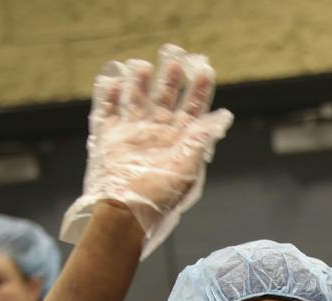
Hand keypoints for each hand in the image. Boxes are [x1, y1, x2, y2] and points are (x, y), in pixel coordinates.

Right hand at [60, 44, 233, 257]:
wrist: (124, 214)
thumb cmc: (157, 198)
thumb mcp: (187, 170)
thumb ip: (202, 140)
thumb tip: (225, 116)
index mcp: (178, 142)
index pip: (193, 109)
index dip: (199, 89)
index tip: (204, 67)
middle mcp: (157, 134)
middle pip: (166, 97)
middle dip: (171, 77)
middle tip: (175, 56)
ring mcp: (132, 134)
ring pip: (136, 98)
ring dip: (140, 81)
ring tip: (141, 65)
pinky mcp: (109, 138)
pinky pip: (107, 109)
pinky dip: (108, 93)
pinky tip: (113, 79)